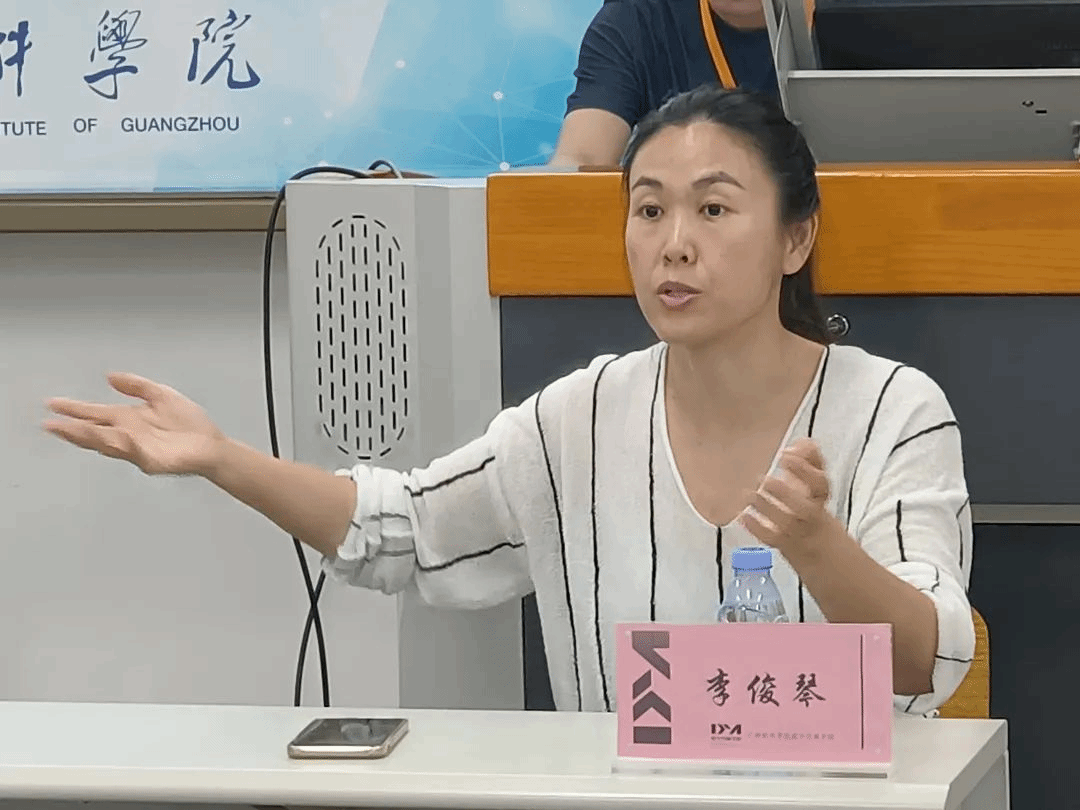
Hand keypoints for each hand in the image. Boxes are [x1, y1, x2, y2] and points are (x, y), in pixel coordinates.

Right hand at [43, 372, 226, 476]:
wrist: (211, 444)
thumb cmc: (188, 423)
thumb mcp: (161, 395)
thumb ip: (136, 386)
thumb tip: (110, 376)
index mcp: (127, 419)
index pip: (94, 413)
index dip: (73, 409)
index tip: (53, 404)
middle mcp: (127, 435)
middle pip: (93, 432)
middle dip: (72, 428)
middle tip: (50, 424)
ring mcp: (138, 449)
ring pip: (107, 443)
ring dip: (88, 437)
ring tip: (69, 430)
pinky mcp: (153, 461)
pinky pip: (137, 452)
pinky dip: (127, 445)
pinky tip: (118, 436)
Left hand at [739, 438, 833, 556]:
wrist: (817, 545)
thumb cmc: (811, 505)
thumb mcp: (813, 482)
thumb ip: (809, 459)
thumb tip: (803, 442)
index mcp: (819, 497)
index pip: (820, 484)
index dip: (804, 469)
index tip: (786, 454)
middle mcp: (811, 515)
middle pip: (806, 509)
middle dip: (786, 493)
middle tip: (766, 479)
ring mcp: (797, 531)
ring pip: (787, 524)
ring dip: (767, 507)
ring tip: (750, 493)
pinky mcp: (782, 544)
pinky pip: (771, 539)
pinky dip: (756, 527)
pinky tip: (743, 515)